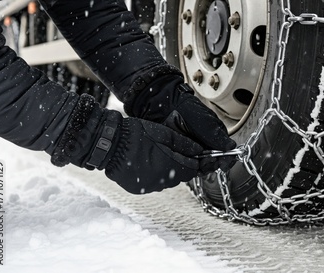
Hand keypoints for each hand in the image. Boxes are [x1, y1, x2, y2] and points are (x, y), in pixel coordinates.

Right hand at [50, 95, 220, 193]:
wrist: (107, 143)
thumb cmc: (136, 134)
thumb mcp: (164, 133)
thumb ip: (185, 144)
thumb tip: (201, 150)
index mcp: (172, 166)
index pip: (197, 167)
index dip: (207, 162)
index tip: (216, 158)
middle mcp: (163, 181)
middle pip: (184, 174)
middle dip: (189, 164)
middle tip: (193, 155)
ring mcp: (150, 187)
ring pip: (169, 179)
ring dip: (173, 169)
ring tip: (167, 155)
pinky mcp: (139, 188)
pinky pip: (155, 182)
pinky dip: (158, 173)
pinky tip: (153, 162)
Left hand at [125, 77, 236, 170]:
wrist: (168, 108)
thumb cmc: (189, 110)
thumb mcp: (208, 123)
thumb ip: (219, 137)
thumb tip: (232, 147)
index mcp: (216, 138)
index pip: (225, 153)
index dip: (226, 159)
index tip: (224, 163)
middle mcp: (206, 146)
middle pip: (214, 162)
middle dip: (213, 164)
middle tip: (210, 161)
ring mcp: (194, 151)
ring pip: (203, 167)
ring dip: (203, 167)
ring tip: (201, 163)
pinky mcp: (183, 155)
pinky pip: (190, 166)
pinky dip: (192, 167)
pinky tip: (192, 165)